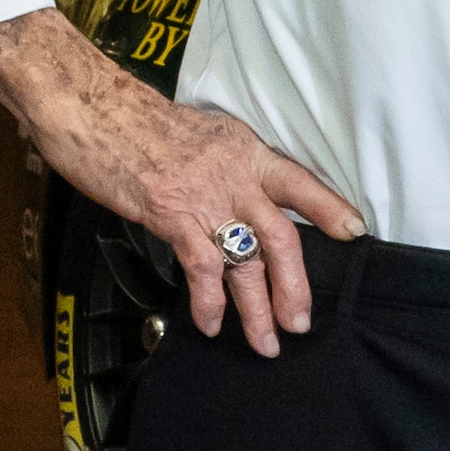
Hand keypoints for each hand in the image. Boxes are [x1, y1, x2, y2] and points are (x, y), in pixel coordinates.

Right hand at [0, 10, 362, 356]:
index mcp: (246, 150)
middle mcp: (236, 174)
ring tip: (265, 342)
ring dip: (256, 309)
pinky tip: (209, 323)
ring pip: (246, 262)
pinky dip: (208, 302)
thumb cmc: (139, 122)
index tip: (354, 231)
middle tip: (301, 322)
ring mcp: (206, 197)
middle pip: (281, 237)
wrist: (95, 109)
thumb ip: (226, 166)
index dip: (328, 208)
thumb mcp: (202, 133)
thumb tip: (239, 198)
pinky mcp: (174, 216)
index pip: (299, 181)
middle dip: (294, 286)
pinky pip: (203, 268)